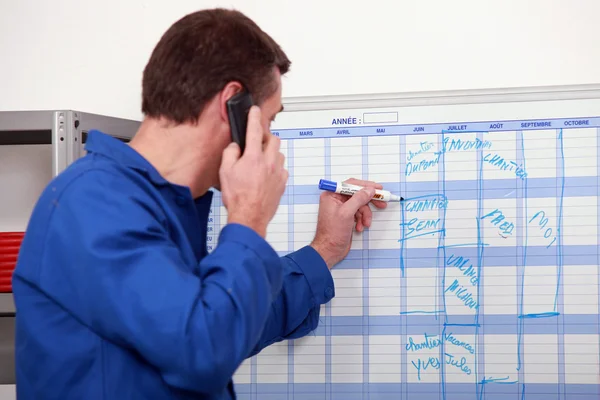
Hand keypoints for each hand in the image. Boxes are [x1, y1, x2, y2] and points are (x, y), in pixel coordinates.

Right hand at [219, 106, 287, 236]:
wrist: (250, 217)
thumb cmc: (237, 197)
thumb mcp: (225, 172)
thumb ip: (230, 154)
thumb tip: (235, 147)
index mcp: (253, 157)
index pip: (255, 130)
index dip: (254, 117)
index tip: (255, 110)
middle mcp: (269, 163)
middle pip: (273, 139)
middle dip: (266, 136)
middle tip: (257, 141)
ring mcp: (278, 173)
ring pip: (279, 154)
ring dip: (271, 153)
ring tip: (260, 160)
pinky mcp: (282, 183)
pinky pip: (282, 169)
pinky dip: (275, 167)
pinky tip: (266, 174)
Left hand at [310, 178, 386, 267]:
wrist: (330, 250)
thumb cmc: (332, 233)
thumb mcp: (346, 213)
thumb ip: (359, 199)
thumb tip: (369, 190)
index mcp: (331, 195)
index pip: (351, 184)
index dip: (366, 186)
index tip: (378, 188)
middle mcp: (336, 200)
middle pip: (357, 194)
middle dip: (369, 201)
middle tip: (382, 203)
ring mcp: (341, 208)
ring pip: (360, 205)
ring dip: (365, 214)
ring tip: (366, 223)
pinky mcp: (346, 217)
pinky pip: (358, 213)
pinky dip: (362, 220)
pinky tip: (360, 227)